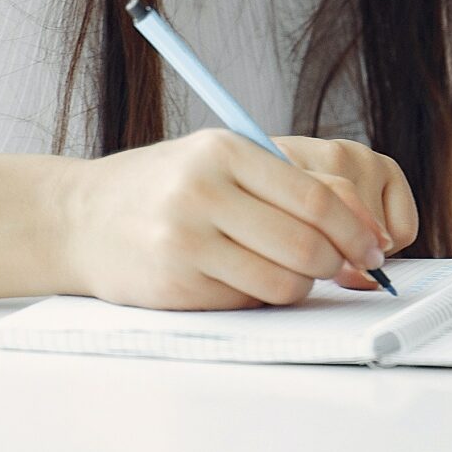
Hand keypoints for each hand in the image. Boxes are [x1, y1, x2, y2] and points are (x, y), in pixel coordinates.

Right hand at [57, 129, 397, 308]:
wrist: (79, 217)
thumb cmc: (164, 187)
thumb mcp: (220, 161)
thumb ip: (288, 181)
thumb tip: (364, 226)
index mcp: (224, 150)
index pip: (316, 196)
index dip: (356, 230)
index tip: (372, 247)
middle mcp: (203, 191)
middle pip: (306, 243)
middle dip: (339, 263)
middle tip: (348, 269)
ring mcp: (185, 241)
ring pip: (282, 281)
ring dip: (302, 285)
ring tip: (294, 274)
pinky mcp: (175, 285)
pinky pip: (247, 301)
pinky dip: (261, 297)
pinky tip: (245, 279)